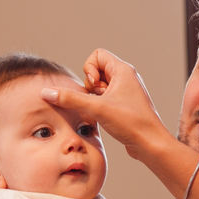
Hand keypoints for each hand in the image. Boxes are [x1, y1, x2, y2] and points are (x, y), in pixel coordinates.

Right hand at [42, 49, 176, 162]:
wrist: (151, 144)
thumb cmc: (132, 123)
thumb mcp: (97, 108)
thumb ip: (70, 99)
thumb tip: (47, 92)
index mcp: (123, 70)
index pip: (97, 55)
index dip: (89, 69)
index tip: (94, 86)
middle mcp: (126, 78)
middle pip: (97, 70)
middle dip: (90, 85)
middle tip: (98, 100)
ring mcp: (126, 92)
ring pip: (100, 87)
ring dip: (94, 98)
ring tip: (102, 110)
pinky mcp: (125, 105)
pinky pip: (106, 98)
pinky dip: (100, 106)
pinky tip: (104, 118)